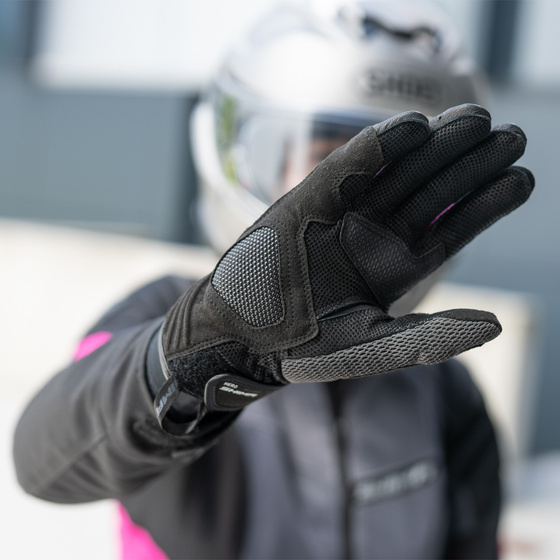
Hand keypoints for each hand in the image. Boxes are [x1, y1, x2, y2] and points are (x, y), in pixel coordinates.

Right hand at [157, 104, 533, 418]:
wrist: (239, 333)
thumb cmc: (303, 347)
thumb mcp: (372, 348)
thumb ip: (430, 338)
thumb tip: (496, 325)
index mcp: (395, 269)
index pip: (450, 230)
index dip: (485, 204)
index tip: (522, 179)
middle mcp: (374, 236)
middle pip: (431, 192)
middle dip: (470, 164)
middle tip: (511, 135)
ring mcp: (343, 214)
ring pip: (398, 172)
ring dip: (436, 144)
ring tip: (478, 119)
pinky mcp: (309, 199)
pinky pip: (348, 167)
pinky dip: (379, 145)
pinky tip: (416, 127)